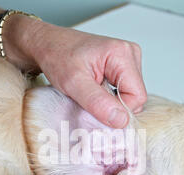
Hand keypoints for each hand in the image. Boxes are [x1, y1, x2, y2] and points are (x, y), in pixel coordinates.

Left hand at [6, 15, 146, 127]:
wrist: (46, 45)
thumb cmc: (57, 57)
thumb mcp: (74, 83)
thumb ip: (98, 103)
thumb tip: (122, 121)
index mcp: (122, 54)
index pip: (138, 97)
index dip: (118, 109)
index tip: (94, 107)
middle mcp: (130, 54)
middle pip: (136, 97)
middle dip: (113, 105)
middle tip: (89, 98)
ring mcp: (128, 60)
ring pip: (130, 96)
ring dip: (110, 102)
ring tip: (90, 91)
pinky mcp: (122, 67)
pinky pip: (124, 92)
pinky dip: (109, 97)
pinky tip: (94, 89)